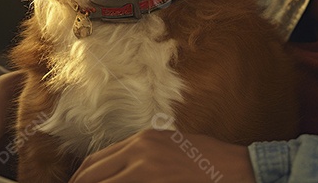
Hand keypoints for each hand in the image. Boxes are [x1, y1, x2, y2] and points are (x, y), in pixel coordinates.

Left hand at [69, 129, 254, 182]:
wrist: (235, 168)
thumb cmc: (208, 161)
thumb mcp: (171, 148)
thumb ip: (144, 157)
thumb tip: (120, 172)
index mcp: (143, 139)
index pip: (97, 160)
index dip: (82, 177)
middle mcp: (140, 149)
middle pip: (92, 171)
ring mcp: (146, 167)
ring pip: (103, 182)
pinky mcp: (154, 181)